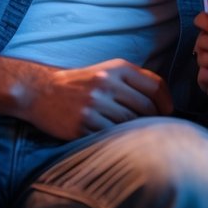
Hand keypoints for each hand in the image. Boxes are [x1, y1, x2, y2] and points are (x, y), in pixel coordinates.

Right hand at [24, 58, 171, 140]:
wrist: (41, 91)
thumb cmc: (81, 83)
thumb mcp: (107, 71)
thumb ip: (134, 80)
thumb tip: (165, 102)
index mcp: (116, 69)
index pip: (155, 86)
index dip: (166, 102)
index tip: (167, 113)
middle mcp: (106, 83)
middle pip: (146, 108)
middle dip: (151, 120)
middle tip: (148, 127)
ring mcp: (94, 104)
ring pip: (130, 124)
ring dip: (132, 130)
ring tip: (127, 132)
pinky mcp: (82, 124)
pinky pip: (110, 136)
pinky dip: (113, 138)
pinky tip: (109, 136)